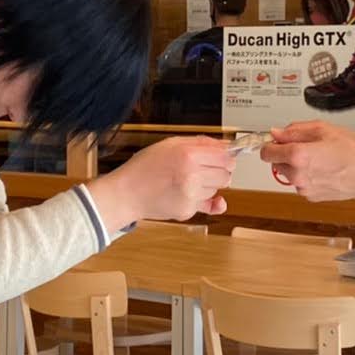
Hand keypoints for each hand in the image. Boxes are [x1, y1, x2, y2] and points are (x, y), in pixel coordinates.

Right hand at [87, 137, 235, 231]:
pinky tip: (189, 194)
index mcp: (188, 155)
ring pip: (216, 190)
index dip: (226, 158)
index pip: (227, 158)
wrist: (127, 193)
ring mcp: (190, 196)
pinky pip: (206, 204)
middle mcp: (192, 176)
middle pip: (226, 175)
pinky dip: (201, 200)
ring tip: (186, 181)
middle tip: (202, 169)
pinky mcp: (187, 211)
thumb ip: (200, 142)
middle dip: (218, 172)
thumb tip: (226, 145)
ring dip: (208, 186)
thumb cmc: (145, 167)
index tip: (220, 159)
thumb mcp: (170, 144)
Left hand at [261, 123, 354, 203]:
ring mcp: (303, 187)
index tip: (276, 141)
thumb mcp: (322, 129)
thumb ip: (294, 130)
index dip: (270, 144)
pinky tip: (323, 170)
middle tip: (305, 147)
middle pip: (275, 163)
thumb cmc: (350, 151)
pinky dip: (306, 177)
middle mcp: (296, 174)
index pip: (266, 152)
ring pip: (288, 174)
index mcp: (297, 155)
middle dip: (285, 154)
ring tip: (318, 158)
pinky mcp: (310, 196)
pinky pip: (300, 183)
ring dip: (295, 166)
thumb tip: (277, 133)